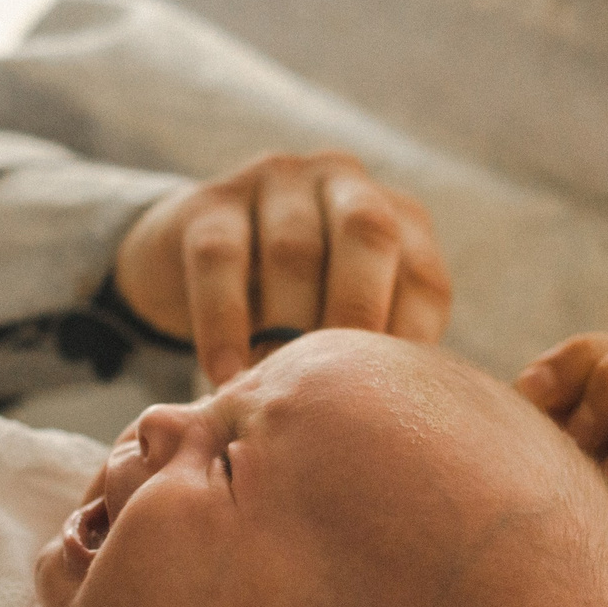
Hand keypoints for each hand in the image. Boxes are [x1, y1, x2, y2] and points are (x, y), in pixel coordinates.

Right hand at [112, 151, 450, 384]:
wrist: (186, 259)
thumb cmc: (290, 306)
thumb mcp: (342, 314)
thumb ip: (376, 349)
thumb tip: (404, 425)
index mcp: (393, 216)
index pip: (421, 273)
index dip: (411, 338)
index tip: (388, 401)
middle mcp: (341, 182)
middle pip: (367, 231)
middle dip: (358, 311)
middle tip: (338, 385)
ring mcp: (274, 182)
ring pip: (292, 249)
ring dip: (286, 328)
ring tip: (277, 391)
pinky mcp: (207, 203)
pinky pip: (219, 260)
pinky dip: (225, 325)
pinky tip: (227, 376)